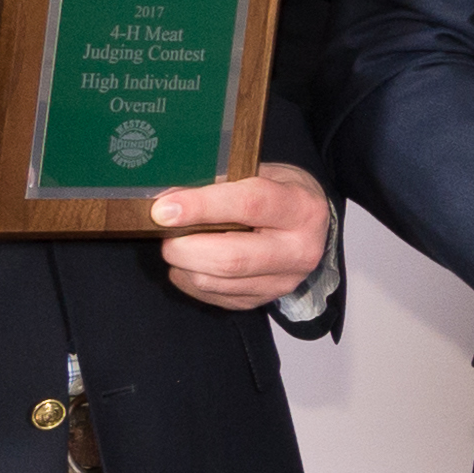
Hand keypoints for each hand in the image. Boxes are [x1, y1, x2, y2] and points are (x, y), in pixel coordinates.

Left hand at [154, 162, 330, 310]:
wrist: (309, 225)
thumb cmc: (279, 193)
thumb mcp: (259, 173)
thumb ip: (218, 183)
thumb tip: (167, 200)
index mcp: (301, 209)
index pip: (249, 206)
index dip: (201, 207)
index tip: (164, 210)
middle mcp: (298, 251)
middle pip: (230, 258)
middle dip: (183, 246)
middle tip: (163, 231)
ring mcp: (282, 281)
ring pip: (214, 281)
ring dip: (183, 262)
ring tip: (179, 242)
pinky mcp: (262, 300)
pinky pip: (212, 295)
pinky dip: (189, 278)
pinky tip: (192, 260)